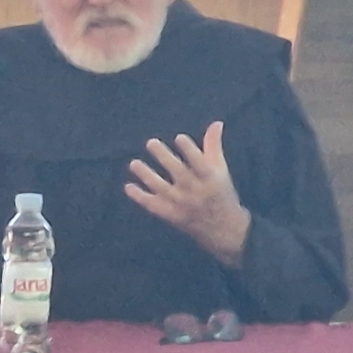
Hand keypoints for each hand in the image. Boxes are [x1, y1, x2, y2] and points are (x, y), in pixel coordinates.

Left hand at [124, 121, 251, 268]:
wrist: (224, 230)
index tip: (179, 137)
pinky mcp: (171, 215)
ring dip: (146, 175)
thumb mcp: (220, 170)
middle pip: (178, 173)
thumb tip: (216, 123)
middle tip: (151, 142)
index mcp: (210, 179)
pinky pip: (153, 205)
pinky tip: (128, 187)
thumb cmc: (220, 192)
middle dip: (164, 157)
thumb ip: (213, 146)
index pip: (199, 163)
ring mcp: (181, 204)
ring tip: (133, 163)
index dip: (189, 150)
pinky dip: (140, 197)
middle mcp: (195, 191)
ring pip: (161, 188)